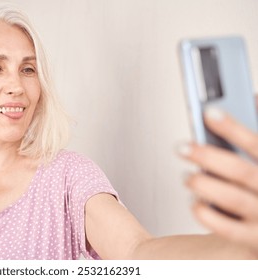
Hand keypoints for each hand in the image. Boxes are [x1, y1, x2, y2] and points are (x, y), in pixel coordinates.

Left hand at [179, 107, 257, 254]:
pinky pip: (226, 229)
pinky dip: (205, 213)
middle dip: (207, 156)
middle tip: (182, 147)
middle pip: (241, 172)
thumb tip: (251, 98)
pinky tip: (194, 203)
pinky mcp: (253, 241)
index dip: (233, 127)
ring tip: (186, 176)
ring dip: (203, 184)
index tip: (209, 112)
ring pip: (232, 199)